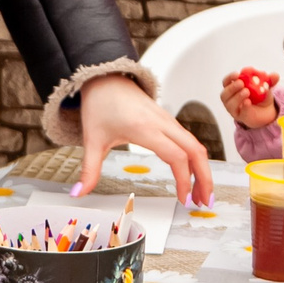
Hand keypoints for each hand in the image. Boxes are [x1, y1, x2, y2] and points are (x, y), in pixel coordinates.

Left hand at [70, 71, 214, 205]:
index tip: (183, 199)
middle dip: (204, 178)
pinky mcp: (168, 121)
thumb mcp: (91, 140)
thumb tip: (79, 192)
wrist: (105, 79)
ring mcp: (168, 121)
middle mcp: (162, 123)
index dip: (184, 180)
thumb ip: (88, 170)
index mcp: (145, 128)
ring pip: (196, 146)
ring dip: (202, 170)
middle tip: (204, 203)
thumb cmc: (100, 104)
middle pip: (196, 151)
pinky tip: (192, 175)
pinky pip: (190, 141)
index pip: (176, 156)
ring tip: (200, 194)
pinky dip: (196, 160)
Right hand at [219, 68, 280, 131]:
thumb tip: (275, 75)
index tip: (237, 74)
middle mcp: (231, 99)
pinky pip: (239, 112)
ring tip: (247, 92)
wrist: (267, 111)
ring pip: (230, 104)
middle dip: (232, 87)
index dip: (230, 77)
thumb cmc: (261, 96)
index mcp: (234, 88)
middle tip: (241, 83)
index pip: (227, 82)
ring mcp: (234, 109)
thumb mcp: (266, 86)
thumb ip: (270, 80)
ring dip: (237, 97)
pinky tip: (248, 102)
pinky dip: (243, 107)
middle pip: (225, 93)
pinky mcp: (241, 117)